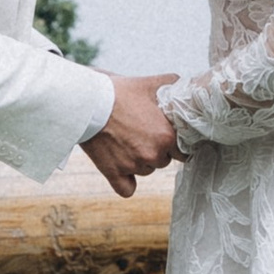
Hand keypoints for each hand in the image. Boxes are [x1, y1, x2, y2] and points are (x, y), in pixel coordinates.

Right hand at [82, 73, 179, 192]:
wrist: (89, 102)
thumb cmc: (120, 92)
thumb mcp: (151, 83)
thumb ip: (174, 85)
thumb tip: (184, 86)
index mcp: (166, 136)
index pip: (182, 152)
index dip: (173, 143)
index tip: (162, 134)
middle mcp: (153, 154)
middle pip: (163, 161)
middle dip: (156, 150)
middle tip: (140, 133)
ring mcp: (133, 166)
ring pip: (145, 172)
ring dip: (140, 162)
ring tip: (126, 141)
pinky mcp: (114, 172)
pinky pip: (127, 190)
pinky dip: (127, 182)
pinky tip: (124, 172)